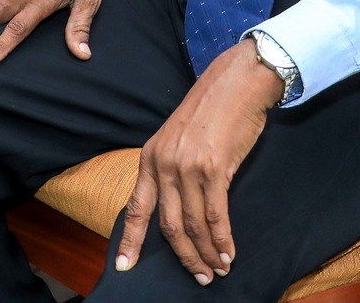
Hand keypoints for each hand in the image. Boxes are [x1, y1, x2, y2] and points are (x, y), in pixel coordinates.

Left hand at [113, 38, 283, 283]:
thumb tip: (179, 205)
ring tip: (219, 269)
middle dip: (185, 257)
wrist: (237, 82)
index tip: (123, 266)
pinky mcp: (214, 169)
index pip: (136, 207)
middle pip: (169, 226)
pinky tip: (229, 252)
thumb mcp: (177, 136)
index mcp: (150, 157)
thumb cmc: (211, 108)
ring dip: (207, 253)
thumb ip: (171, 168)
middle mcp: (164, 165)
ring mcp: (188, 167)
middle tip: (199, 277)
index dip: (130, 239)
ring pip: (193, 225)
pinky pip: (216, 215)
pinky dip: (223, 239)